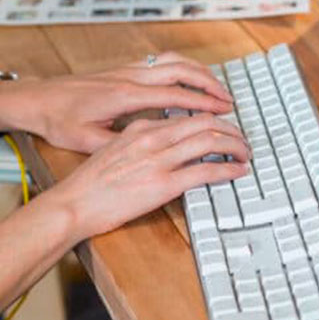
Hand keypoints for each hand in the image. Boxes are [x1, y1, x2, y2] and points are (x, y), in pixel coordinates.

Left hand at [0, 52, 233, 153]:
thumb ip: (121, 144)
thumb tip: (151, 152)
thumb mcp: (87, 142)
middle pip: (180, 71)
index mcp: (125, 96)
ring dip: (198, 73)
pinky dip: (182, 69)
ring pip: (172, 62)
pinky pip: (161, 63)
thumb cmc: (58, 121)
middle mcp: (129, 78)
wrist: (36, 99)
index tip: (224, 112)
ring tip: (216, 89)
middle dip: (209, 84)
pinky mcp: (122, 71)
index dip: (203, 104)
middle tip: (229, 100)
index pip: (175, 96)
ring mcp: (126, 71)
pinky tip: (189, 81)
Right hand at [44, 113, 249, 239]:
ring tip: (245, 154)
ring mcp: (158, 160)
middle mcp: (152, 137)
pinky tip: (237, 171)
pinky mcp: (163, 184)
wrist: (73, 203)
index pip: (187, 116)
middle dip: (231, 130)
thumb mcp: (114, 151)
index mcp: (141, 128)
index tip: (224, 129)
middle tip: (243, 141)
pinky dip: (228, 168)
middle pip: (205, 122)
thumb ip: (139, 144)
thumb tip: (162, 149)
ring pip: (210, 141)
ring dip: (235, 146)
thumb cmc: (89, 184)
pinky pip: (206, 170)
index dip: (212, 121)